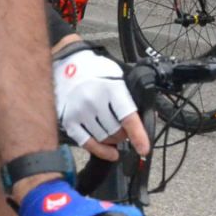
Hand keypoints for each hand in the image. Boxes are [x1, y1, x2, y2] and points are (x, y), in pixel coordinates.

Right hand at [52, 43, 148, 160]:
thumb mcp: (118, 77)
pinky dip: (100, 150)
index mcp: (111, 89)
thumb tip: (148, 117)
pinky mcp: (68, 120)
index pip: (127, 117)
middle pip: (117, 132)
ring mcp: (80, 112)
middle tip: (126, 130)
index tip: (144, 148)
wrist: (68, 63)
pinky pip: (87, 143)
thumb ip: (131, 97)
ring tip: (116, 134)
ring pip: (104, 139)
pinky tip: (109, 152)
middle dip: (126, 135)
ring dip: (114, 140)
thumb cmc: (96, 71)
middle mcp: (94, 101)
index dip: (138, 135)